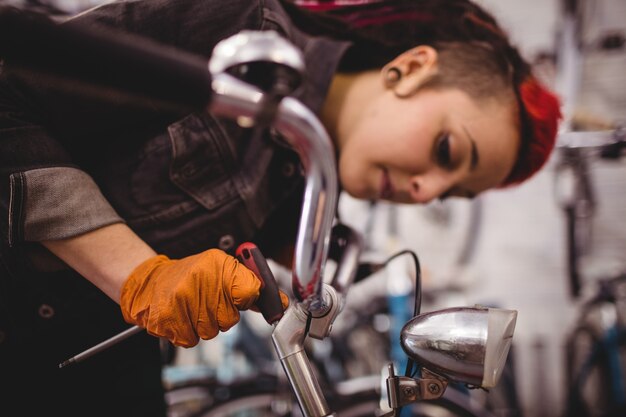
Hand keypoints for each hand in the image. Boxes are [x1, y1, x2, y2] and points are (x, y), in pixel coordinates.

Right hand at [120, 249, 285, 346]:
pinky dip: (188, 333)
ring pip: (212, 331)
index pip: (250, 291)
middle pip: (231, 319)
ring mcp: (182, 300)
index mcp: (218, 265)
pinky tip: (182, 317)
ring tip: (193, 308)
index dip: (247, 299)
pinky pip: (192, 339)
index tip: (241, 299)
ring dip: (204, 324)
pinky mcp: (167, 319)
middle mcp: (201, 281)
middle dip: (222, 314)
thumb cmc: (192, 275)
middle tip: (209, 302)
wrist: (151, 281)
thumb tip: (279, 304)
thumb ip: (250, 287)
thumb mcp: (222, 269)